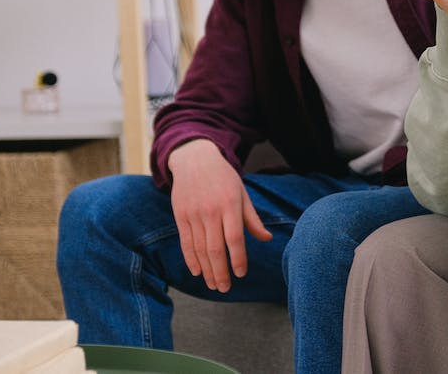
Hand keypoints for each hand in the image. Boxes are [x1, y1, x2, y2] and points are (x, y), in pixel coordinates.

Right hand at [167, 139, 271, 291]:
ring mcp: (194, 214)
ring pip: (200, 249)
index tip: (241, 274)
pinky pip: (186, 242)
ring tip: (213, 285)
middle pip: (216, 249)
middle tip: (226, 288)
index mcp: (230, 205)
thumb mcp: (242, 194)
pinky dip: (191, 259)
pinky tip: (197, 272)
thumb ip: (252, 219)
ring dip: (207, 270)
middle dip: (221, 272)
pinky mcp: (181, 216)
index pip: (235, 239)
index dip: (238, 259)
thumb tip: (267, 239)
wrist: (195, 159)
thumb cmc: (224, 178)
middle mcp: (211, 211)